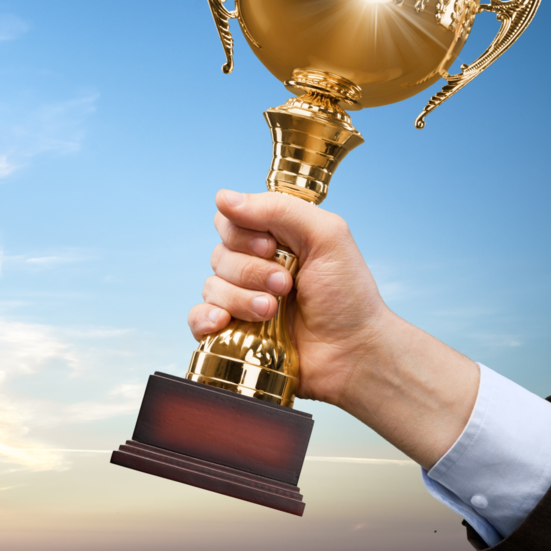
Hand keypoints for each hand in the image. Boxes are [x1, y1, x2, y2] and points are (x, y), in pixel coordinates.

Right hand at [187, 189, 478, 467]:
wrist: (353, 352)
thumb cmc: (348, 295)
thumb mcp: (326, 236)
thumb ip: (278, 209)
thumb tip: (223, 198)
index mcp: (273, 239)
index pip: (229, 221)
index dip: (242, 233)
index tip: (270, 247)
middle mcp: (253, 267)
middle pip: (219, 255)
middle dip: (251, 271)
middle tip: (286, 285)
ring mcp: (241, 301)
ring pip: (211, 287)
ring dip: (242, 299)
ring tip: (272, 312)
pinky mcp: (232, 332)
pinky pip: (197, 318)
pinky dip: (205, 317)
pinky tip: (224, 321)